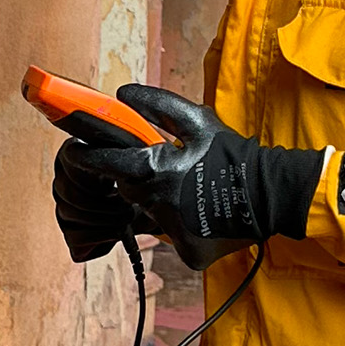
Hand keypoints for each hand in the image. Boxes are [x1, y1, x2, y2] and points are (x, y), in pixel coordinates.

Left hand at [68, 84, 323, 269]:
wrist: (271, 194)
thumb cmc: (231, 153)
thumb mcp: (197, 120)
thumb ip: (157, 105)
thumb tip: (122, 93)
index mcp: (156, 170)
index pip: (105, 164)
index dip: (86, 157)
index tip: (74, 151)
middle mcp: (157, 204)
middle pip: (129, 190)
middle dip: (137, 177)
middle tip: (164, 167)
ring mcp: (171, 232)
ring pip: (151, 213)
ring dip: (161, 199)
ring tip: (190, 188)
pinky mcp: (187, 252)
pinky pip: (174, 236)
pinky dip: (182, 222)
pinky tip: (202, 211)